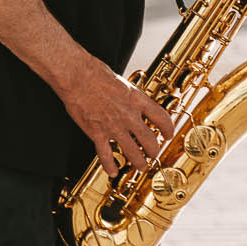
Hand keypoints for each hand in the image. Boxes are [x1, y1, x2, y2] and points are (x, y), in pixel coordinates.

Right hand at [60, 56, 175, 175]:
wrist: (77, 76)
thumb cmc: (96, 74)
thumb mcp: (123, 83)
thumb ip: (130, 98)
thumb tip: (134, 104)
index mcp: (137, 100)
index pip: (162, 118)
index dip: (168, 129)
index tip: (168, 134)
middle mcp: (129, 116)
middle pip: (150, 141)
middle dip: (154, 151)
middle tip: (153, 154)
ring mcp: (114, 127)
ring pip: (133, 152)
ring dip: (139, 162)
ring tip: (140, 166)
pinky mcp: (97, 133)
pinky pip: (106, 155)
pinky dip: (110, 166)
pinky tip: (113, 171)